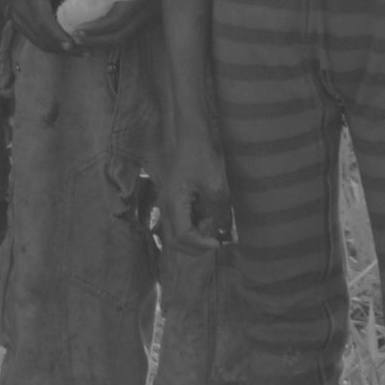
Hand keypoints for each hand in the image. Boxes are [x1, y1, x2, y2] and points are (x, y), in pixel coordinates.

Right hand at [0, 0, 72, 53]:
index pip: (45, 23)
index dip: (59, 37)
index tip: (73, 46)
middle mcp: (21, 9)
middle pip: (41, 37)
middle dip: (62, 49)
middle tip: (84, 52)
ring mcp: (15, 15)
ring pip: (35, 39)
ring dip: (54, 48)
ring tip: (74, 51)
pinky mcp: (14, 16)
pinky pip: (29, 35)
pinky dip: (44, 42)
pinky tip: (57, 44)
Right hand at [163, 127, 232, 250]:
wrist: (192, 137)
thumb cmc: (202, 157)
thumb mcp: (216, 185)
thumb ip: (217, 212)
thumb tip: (218, 229)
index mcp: (173, 202)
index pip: (182, 236)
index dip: (200, 245)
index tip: (218, 243)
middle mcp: (165, 206)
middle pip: (174, 241)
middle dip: (194, 247)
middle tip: (214, 242)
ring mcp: (168, 204)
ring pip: (176, 234)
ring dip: (194, 237)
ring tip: (212, 224)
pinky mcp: (174, 201)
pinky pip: (180, 223)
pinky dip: (194, 227)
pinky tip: (208, 217)